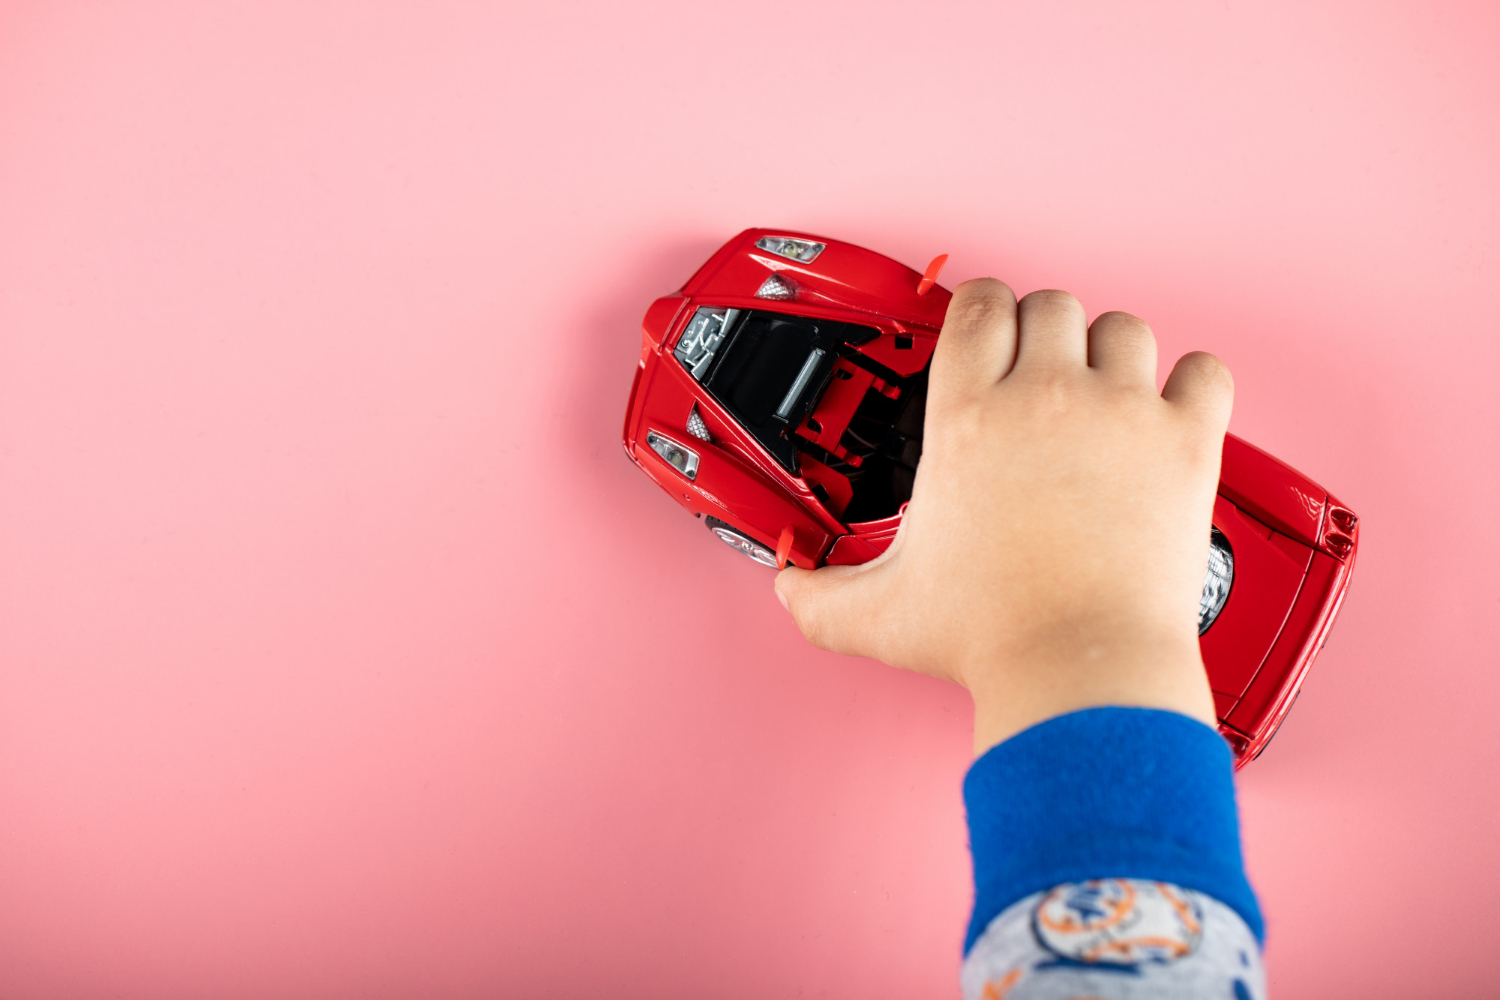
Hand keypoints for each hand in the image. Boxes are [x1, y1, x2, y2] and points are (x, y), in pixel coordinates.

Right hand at [775, 280, 1232, 754]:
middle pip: (1051, 305)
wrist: (1079, 670)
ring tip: (1102, 395)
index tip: (986, 333)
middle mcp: (1045, 399)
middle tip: (1041, 376)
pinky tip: (1170, 411)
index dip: (981, 311)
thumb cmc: (990, 638)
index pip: (978, 306)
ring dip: (1111, 354)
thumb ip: (820, 596)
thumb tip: (788, 590)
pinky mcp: (1184, 444)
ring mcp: (1120, 415)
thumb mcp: (879, 613)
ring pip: (1125, 328)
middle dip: (1043, 334)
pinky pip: (1205, 371)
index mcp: (968, 419)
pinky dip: (1192, 383)